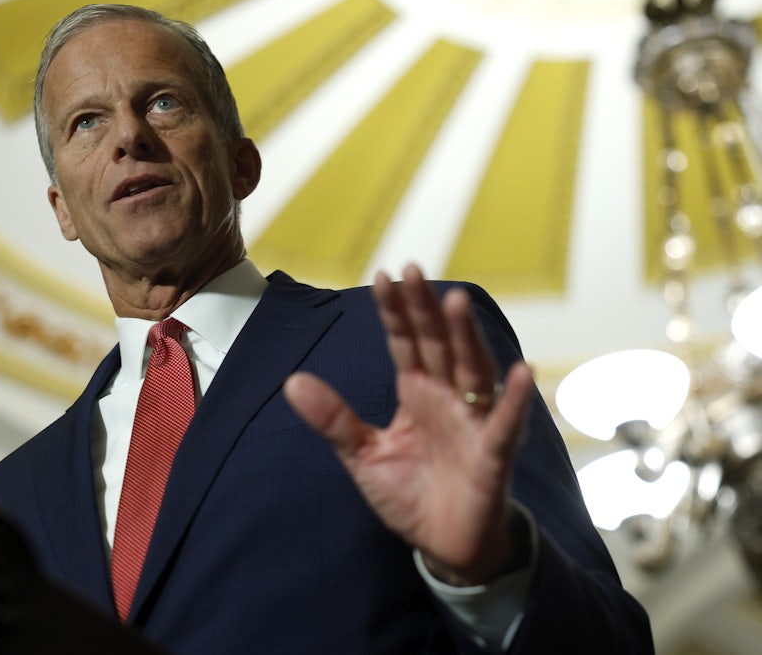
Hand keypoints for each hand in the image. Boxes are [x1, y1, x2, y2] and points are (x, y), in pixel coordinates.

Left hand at [283, 263, 533, 585]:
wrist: (444, 544)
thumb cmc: (410, 494)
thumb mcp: (363, 454)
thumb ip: (333, 418)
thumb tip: (291, 381)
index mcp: (416, 392)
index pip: (404, 343)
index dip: (395, 312)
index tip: (384, 275)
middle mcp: (447, 397)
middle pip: (438, 344)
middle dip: (426, 309)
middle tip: (414, 268)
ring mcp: (473, 422)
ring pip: (471, 370)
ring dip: (465, 337)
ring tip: (456, 302)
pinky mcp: (494, 455)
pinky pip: (506, 425)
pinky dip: (514, 401)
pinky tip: (520, 373)